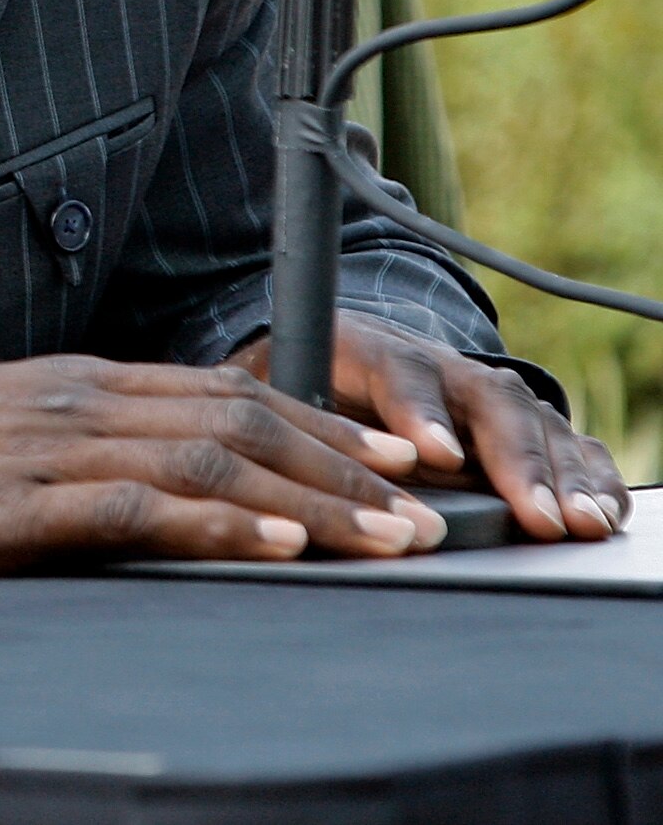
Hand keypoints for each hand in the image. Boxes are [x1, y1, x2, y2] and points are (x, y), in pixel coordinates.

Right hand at [0, 354, 449, 570]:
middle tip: (417, 509)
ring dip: (309, 500)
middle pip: (233, 418)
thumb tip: (137, 483)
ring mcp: (32, 451)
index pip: (216, 393)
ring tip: (382, 537)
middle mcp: (62, 402)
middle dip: (340, 465)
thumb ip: (59, 448)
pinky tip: (272, 543)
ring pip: (202, 457)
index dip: (317, 425)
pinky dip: (214, 523)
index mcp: (60, 385)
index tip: (389, 459)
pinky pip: (130, 508)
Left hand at [226, 312, 631, 543]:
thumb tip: (284, 483)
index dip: (417, 410)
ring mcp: (480, 393)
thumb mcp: (268, 394)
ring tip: (576, 521)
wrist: (324, 357)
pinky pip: (563, 443)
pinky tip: (600, 513)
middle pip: (484, 401)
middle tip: (534, 512)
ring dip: (559, 474)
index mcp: (362, 347)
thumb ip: (281, 424)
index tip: (433, 453)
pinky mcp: (513, 425)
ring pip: (530, 422)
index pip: (395, 368)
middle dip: (513, 460)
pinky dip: (588, 477)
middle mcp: (436, 366)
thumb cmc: (287, 386)